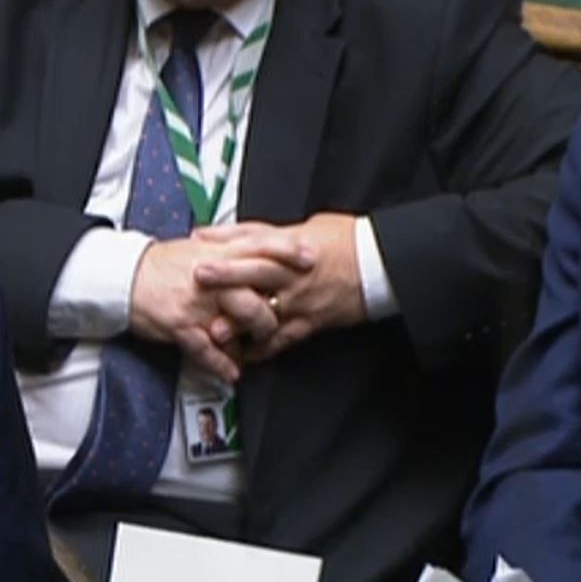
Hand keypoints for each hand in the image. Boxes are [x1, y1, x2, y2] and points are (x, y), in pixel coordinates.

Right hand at [129, 232, 314, 382]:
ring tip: (258, 349)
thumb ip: (228, 250)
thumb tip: (258, 252)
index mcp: (217, 252)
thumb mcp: (198, 248)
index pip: (261, 245)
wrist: (123, 277)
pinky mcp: (181, 325)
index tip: (311, 259)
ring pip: (239, 322)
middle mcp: (212, 276)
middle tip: (283, 321)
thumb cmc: (160, 265)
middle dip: (274, 311)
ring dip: (253, 340)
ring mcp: (197, 302)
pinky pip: (208, 350)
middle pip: (258, 291)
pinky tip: (232, 372)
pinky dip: (222, 365)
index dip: (288, 252)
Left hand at [192, 213, 365, 362]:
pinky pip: (284, 339)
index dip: (226, 240)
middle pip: (256, 271)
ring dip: (240, 322)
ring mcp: (302, 299)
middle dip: (226, 275)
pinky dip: (263, 348)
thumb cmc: (344, 242)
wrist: (382, 264)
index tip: (198, 241)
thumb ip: (263, 233)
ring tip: (215, 330)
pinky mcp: (311, 322)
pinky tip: (243, 354)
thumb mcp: (304, 227)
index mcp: (292, 246)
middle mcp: (294, 272)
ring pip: (268, 310)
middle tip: (198, 277)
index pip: (256, 240)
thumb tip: (223, 233)